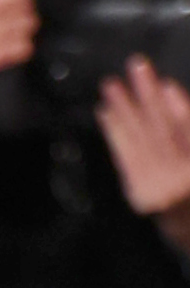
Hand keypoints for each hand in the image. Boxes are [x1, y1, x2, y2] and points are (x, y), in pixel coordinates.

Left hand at [97, 53, 189, 222]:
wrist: (187, 221)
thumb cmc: (189, 178)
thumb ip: (186, 125)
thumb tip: (169, 94)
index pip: (188, 133)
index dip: (181, 109)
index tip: (167, 85)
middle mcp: (179, 179)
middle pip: (162, 131)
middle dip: (148, 96)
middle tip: (136, 67)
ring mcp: (157, 187)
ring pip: (139, 141)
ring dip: (124, 109)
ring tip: (112, 85)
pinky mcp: (138, 191)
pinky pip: (124, 157)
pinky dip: (115, 132)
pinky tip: (106, 113)